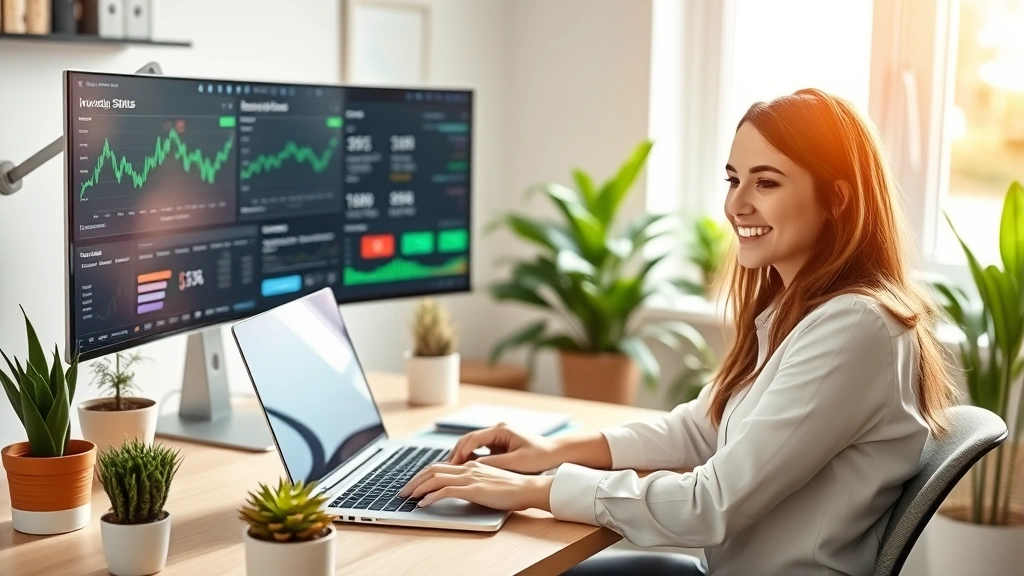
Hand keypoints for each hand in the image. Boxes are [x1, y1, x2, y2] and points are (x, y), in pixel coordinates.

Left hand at [397, 460, 552, 511]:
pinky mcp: (473, 489)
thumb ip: (473, 483)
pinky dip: (431, 497)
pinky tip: (423, 504)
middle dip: (415, 480)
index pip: (440, 466)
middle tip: (403, 491)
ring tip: (408, 497)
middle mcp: (468, 468)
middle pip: (433, 469)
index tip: (414, 484)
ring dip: (418, 488)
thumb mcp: (488, 483)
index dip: (423, 474)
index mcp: (471, 465)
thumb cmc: (512, 488)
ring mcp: (470, 477)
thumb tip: (458, 491)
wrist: (528, 488)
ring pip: (435, 478)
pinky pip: (445, 491)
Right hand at [446, 423, 561, 473]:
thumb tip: (473, 468)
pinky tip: (463, 469)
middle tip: (445, 468)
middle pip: (468, 439)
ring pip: (472, 444)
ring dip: (461, 456)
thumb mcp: (516, 462)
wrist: (555, 453)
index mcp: (501, 430)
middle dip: (456, 453)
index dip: (460, 452)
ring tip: (451, 469)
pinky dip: (470, 458)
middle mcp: (497, 430)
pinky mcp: (498, 444)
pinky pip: (479, 450)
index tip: (451, 464)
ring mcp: (497, 437)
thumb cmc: (540, 456)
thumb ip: (494, 463)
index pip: (473, 439)